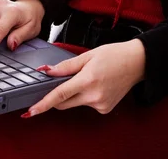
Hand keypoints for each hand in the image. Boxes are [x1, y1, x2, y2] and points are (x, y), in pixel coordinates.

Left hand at [21, 38, 145, 117]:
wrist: (137, 62)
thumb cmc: (114, 54)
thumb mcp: (88, 55)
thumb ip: (66, 66)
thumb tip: (47, 71)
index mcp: (87, 80)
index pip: (59, 95)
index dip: (43, 104)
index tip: (31, 112)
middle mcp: (93, 96)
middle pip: (64, 102)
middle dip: (59, 94)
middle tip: (66, 79)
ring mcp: (100, 104)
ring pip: (75, 103)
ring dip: (75, 93)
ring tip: (91, 76)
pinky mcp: (104, 109)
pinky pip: (87, 104)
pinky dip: (87, 96)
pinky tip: (98, 84)